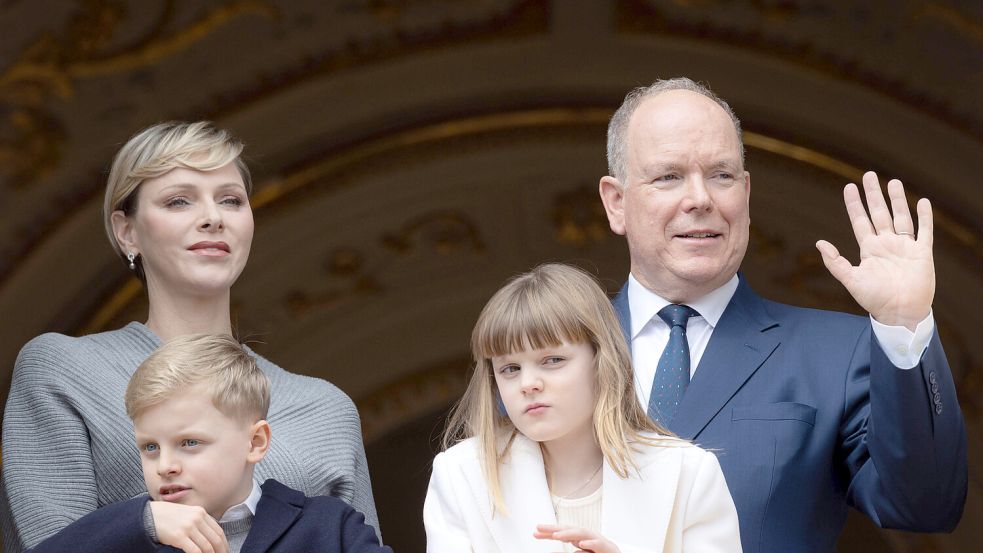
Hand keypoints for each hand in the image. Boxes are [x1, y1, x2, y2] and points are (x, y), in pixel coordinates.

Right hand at [149, 501, 228, 552]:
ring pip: (206, 546)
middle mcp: (197, 518)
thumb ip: (200, 522)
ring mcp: (188, 527)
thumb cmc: (168, 516)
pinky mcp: (179, 536)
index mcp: (201, 512)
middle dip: (221, 551)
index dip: (224, 544)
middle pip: (215, 539)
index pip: (218, 531)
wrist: (149, 515)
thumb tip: (211, 538)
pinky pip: (195, 551)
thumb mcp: (188, 514)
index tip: (225, 551)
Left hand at [534, 524, 620, 552]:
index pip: (561, 532)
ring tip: (556, 536)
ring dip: (568, 534)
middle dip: (554, 528)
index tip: (535, 532)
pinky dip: (590, 544)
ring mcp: (596, 540)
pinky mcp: (606, 548)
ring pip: (581, 534)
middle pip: (568, 529)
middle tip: (539, 528)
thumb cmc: (596, 552)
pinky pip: (597, 545)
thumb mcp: (579, 551)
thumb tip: (552, 552)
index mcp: (578, 536)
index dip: (548, 532)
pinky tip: (581, 544)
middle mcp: (586, 535)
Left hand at [816, 171, 933, 330]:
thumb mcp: (851, 280)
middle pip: (879, 213)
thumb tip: (819, 243)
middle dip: (874, 195)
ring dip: (898, 200)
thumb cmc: (874, 300)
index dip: (855, 204)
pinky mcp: (922, 253)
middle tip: (869, 175)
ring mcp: (904, 247)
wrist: (900, 313)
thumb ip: (835, 262)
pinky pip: (924, 231)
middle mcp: (886, 244)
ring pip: (901, 217)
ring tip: (893, 182)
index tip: (849, 187)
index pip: (860, 221)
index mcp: (869, 249)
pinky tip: (923, 202)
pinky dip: (924, 217)